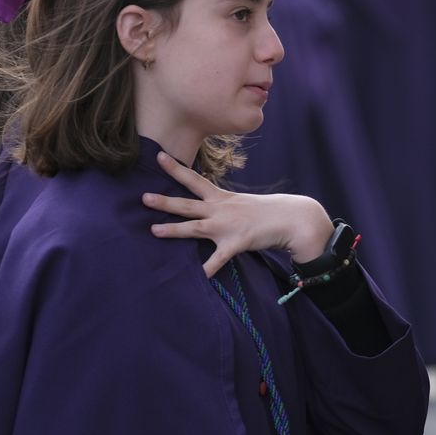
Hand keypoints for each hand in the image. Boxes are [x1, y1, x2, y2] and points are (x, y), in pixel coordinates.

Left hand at [142, 151, 333, 277]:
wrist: (292, 217)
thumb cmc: (267, 211)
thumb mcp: (241, 203)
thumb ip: (221, 207)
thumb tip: (206, 210)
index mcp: (221, 198)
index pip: (194, 180)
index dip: (176, 169)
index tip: (159, 156)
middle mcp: (221, 209)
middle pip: (188, 204)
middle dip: (165, 201)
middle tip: (143, 197)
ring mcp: (227, 227)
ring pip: (195, 227)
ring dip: (173, 230)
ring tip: (154, 230)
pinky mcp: (236, 243)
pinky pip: (217, 260)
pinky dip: (207, 270)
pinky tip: (197, 278)